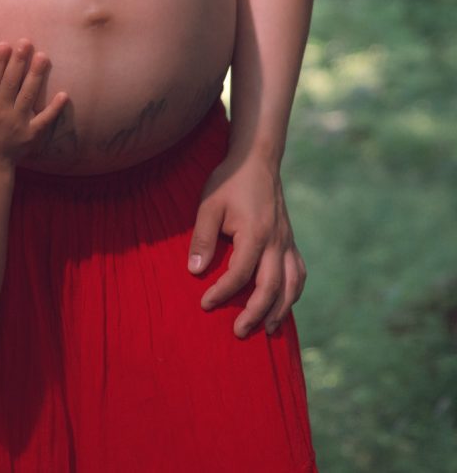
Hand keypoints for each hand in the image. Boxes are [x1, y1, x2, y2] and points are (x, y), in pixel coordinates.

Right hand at [0, 40, 67, 163]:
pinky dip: (54, 108)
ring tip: (43, 57)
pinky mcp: (31, 134)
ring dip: (36, 76)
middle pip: (11, 83)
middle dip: (18, 62)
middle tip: (26, 43)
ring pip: (28, 96)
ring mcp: (18, 123)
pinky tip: (63, 94)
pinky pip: (44, 120)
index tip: (5, 45)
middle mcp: (1, 112)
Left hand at [187, 154, 306, 337]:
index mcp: (256, 235)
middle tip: (239, 332)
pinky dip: (293, 292)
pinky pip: (298, 272)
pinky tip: (284, 304)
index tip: (204, 303)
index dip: (222, 292)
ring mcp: (287, 242)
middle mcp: (277, 242)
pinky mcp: (290, 240)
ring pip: (292, 285)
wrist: (257, 160)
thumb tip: (195, 270)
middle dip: (256, 313)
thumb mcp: (208, 206)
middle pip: (272, 288)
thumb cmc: (228, 182)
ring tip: (267, 330)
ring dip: (280, 309)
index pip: (240, 274)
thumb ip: (203, 238)